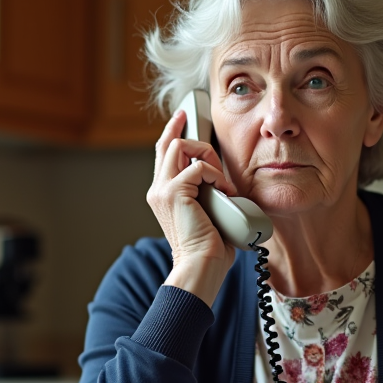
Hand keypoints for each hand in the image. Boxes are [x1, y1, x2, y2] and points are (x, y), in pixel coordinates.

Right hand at [146, 108, 237, 305]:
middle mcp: (157, 189)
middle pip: (170, 143)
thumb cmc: (210, 246)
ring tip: (222, 182)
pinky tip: (225, 192)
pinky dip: (217, 176)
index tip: (184, 116)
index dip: (174, 131)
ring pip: (181, 147)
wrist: (202, 266)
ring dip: (209, 159)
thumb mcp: (208, 210)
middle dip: (196, 138)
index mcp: (162, 194)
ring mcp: (162, 190)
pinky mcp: (173, 192)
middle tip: (216, 156)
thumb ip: (206, 190)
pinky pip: (199, 167)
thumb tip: (221, 179)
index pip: (164, 152)